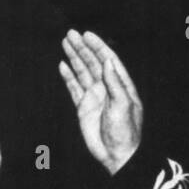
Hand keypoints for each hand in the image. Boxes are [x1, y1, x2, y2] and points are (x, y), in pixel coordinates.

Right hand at [59, 29, 142, 174]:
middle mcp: (107, 88)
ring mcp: (95, 97)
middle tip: (70, 34)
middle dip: (82, 48)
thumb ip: (114, 83)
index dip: (98, 46)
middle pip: (93, 63)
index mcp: (120, 85)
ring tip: (65, 43)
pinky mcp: (84, 108)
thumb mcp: (123, 105)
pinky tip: (63, 65)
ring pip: (83, 72)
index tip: (87, 35)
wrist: (116, 154)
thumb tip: (107, 61)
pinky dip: (69, 76)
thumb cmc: (125, 131)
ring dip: (75, 57)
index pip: (108, 60)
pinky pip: (74, 88)